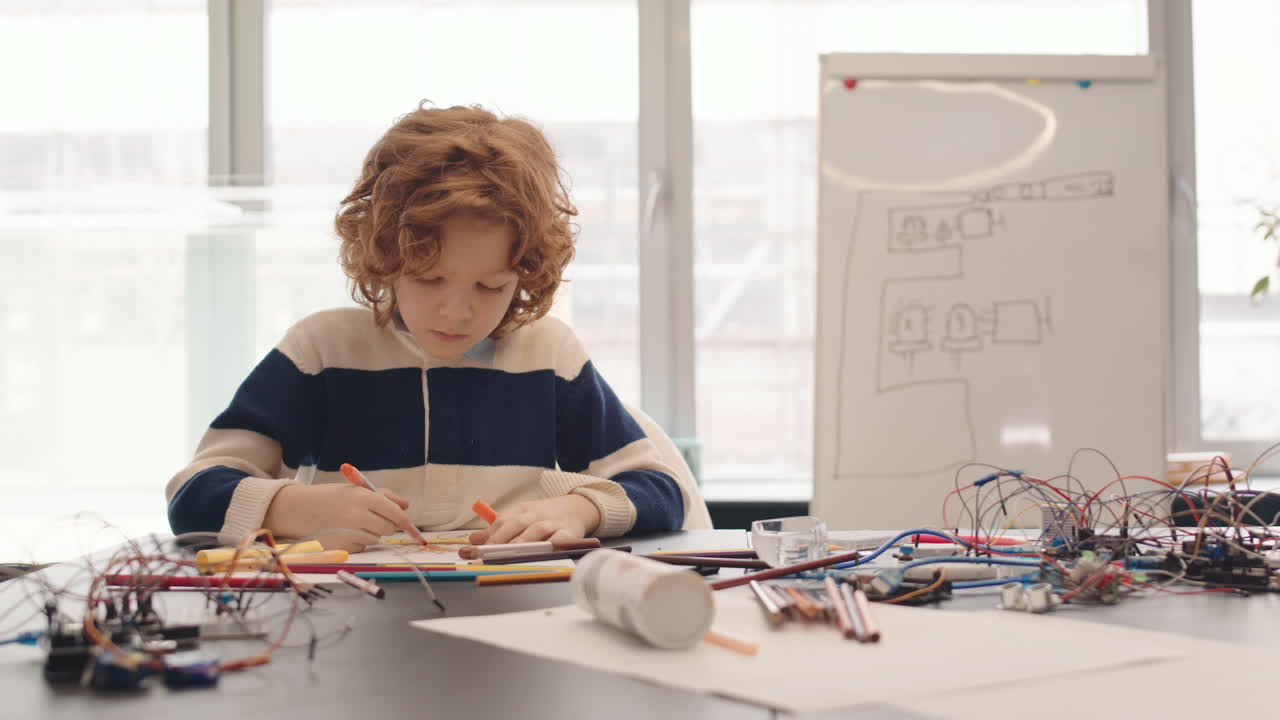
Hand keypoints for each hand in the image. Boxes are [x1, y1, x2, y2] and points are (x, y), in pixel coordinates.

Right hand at [264, 483, 418, 552]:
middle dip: (384, 526)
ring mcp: (349, 532)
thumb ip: (384, 496)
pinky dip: (357, 543)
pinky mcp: (341, 547)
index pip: (395, 512)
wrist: (296, 508)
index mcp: (363, 497)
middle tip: (371, 519)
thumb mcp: (355, 490)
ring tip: (352, 524)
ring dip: (370, 534)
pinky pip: (361, 548)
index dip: (405, 522)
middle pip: (388, 529)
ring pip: (375, 539)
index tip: (412, 530)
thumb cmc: (328, 497)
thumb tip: (407, 505)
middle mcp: (358, 515)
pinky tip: (342, 533)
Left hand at [468, 494, 601, 544]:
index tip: (471, 551)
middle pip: (516, 525)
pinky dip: (553, 544)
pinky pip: (561, 538)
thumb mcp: (519, 518)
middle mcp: (535, 516)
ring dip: (522, 543)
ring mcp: (552, 523)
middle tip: (484, 557)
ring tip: (508, 557)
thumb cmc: (543, 517)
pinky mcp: (570, 533)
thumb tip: (473, 539)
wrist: (576, 508)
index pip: (501, 522)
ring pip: (536, 531)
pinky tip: (544, 552)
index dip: (486, 537)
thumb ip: (497, 530)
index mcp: (521, 511)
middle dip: (499, 542)